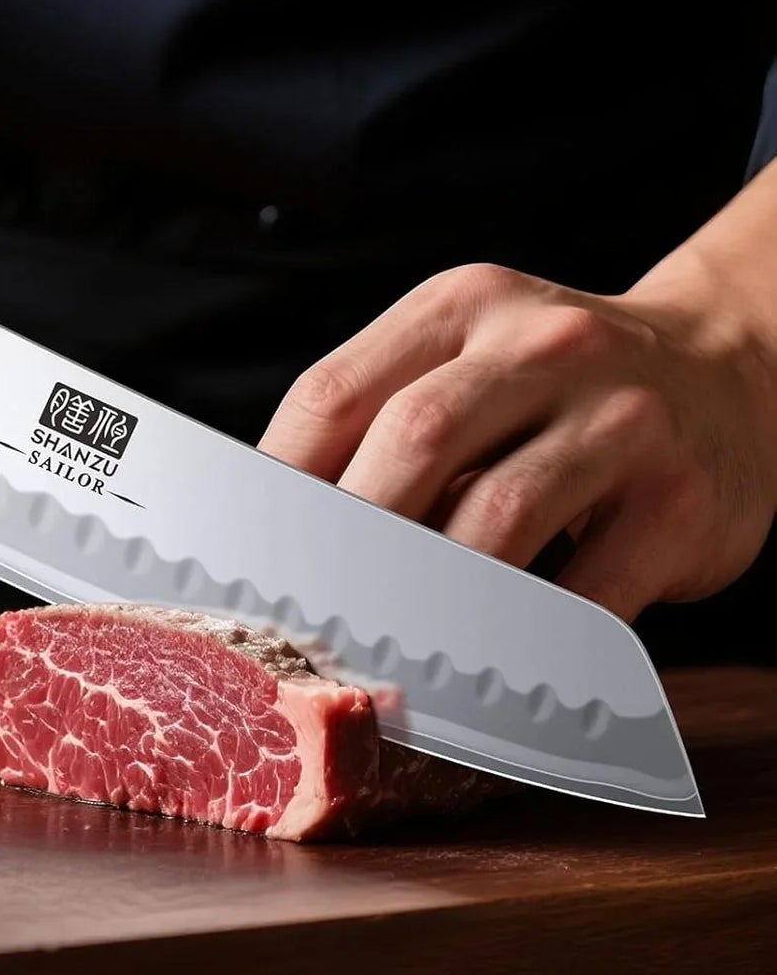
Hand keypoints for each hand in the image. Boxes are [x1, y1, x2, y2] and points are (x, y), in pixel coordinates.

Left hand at [259, 261, 776, 619]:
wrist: (729, 371)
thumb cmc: (558, 388)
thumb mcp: (469, 358)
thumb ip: (383, 421)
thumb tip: (276, 531)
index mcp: (460, 308)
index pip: (335, 392)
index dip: (276, 484)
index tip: (245, 556)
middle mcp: (542, 344)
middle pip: (413, 442)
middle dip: (346, 541)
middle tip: (305, 613)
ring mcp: (621, 418)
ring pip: (499, 517)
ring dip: (427, 597)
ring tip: (380, 648)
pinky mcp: (679, 501)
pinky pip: (584, 592)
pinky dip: (520, 641)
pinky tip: (480, 666)